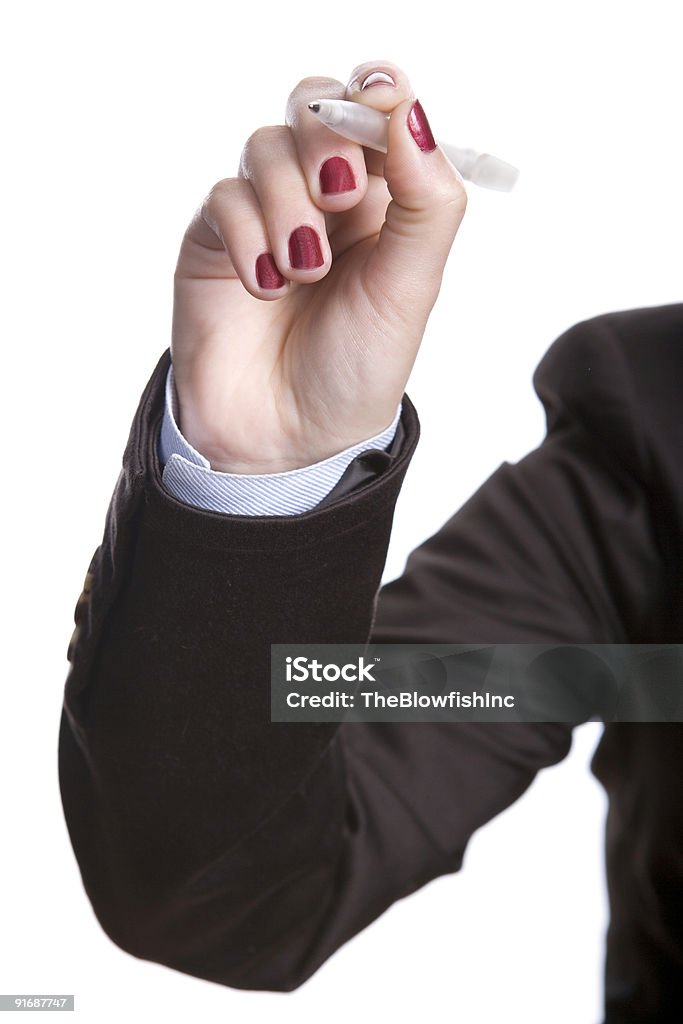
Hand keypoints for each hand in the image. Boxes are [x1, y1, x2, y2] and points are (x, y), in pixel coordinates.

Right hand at [171, 60, 466, 472]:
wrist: (286, 439)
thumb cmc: (355, 370)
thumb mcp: (410, 290)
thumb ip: (425, 202)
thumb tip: (413, 112)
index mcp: (383, 203)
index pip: (378, 113)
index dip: (379, 95)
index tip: (383, 101)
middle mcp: (323, 199)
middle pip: (314, 108)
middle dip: (326, 140)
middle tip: (339, 195)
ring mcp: (265, 214)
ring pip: (265, 146)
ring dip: (288, 205)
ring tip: (304, 274)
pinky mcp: (216, 238)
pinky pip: (224, 197)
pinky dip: (248, 236)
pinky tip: (265, 287)